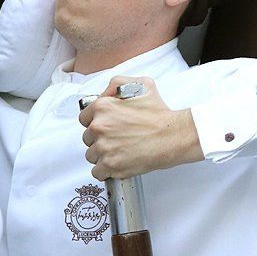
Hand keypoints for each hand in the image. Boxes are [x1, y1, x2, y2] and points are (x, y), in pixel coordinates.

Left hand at [78, 76, 203, 180]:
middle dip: (100, 139)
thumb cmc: (159, 113)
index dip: (95, 122)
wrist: (172, 135)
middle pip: (87, 138)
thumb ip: (117, 84)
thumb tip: (104, 93)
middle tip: (117, 139)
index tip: (106, 126)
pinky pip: (97, 172)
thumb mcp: (140, 84)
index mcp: (102, 107)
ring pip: (91, 155)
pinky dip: (106, 170)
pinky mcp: (110, 164)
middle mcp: (99, 126)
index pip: (84, 118)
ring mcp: (103, 147)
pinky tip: (118, 163)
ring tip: (120, 151)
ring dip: (103, 155)